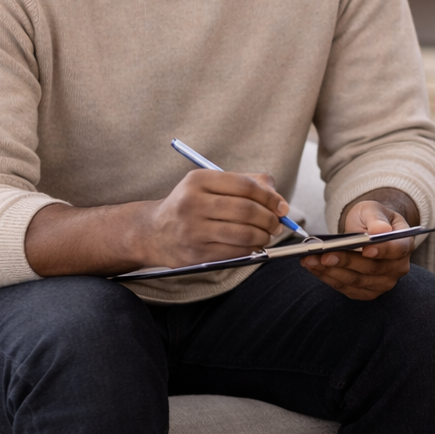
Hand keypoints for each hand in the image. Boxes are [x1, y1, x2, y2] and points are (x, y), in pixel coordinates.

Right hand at [144, 168, 289, 268]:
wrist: (153, 232)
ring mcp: (193, 230)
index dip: (269, 197)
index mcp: (198, 180)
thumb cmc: (190, 205)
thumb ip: (245, 183)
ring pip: (244, 233)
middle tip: (277, 223)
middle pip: (246, 210)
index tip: (281, 205)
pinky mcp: (196, 253)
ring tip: (267, 235)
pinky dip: (252, 249)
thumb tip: (276, 196)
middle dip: (270, 218)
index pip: (245, 186)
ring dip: (264, 236)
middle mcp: (192, 203)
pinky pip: (235, 252)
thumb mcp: (209, 184)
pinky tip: (253, 245)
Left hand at [303, 193, 415, 299]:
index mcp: (404, 244)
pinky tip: (313, 267)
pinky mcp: (367, 292)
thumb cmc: (372, 219)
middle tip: (323, 254)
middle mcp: (397, 268)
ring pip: (355, 281)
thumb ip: (376, 219)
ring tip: (310, 260)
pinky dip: (328, 278)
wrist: (368, 232)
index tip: (365, 250)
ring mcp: (383, 283)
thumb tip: (381, 231)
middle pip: (371, 269)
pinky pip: (346, 289)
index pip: (396, 250)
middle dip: (345, 261)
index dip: (382, 251)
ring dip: (330, 271)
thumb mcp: (373, 210)